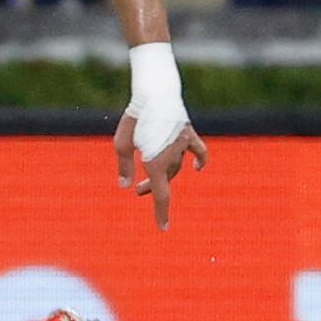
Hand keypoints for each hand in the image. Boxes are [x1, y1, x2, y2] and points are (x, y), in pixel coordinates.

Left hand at [113, 112, 207, 230]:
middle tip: (138, 190)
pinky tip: (197, 168)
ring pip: (177, 166)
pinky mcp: (189, 133)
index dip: (161, 213)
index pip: (160, 195)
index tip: (163, 228)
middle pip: (165, 180)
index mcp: (156, 162)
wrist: (154, 93)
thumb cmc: (134, 118)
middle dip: (151, 187)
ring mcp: (183, 145)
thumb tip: (126, 186)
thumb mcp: (122, 143)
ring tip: (150, 174)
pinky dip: (199, 160)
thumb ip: (124, 166)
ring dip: (165, 173)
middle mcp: (173, 157)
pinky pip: (199, 150)